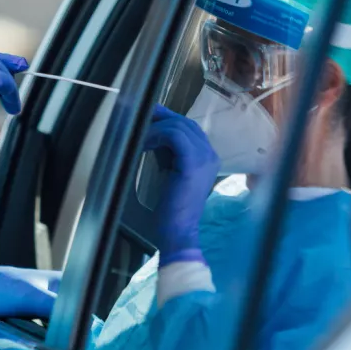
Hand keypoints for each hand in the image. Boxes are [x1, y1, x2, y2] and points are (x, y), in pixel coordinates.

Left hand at [143, 105, 219, 263]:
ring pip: (179, 126)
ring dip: (155, 129)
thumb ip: (168, 153)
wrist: (178, 231)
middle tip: (141, 121)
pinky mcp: (193, 163)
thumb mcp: (170, 172)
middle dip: (161, 118)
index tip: (148, 120)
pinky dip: (157, 135)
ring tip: (140, 139)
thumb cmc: (171, 208)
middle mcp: (211, 154)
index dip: (168, 120)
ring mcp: (205, 157)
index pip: (190, 128)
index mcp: (208, 157)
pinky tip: (145, 144)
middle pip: (186, 123)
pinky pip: (174, 136)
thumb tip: (154, 133)